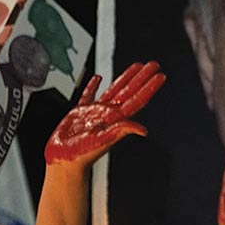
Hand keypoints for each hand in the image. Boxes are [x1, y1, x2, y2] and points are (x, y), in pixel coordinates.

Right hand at [44, 62, 165, 165]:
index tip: (160, 76)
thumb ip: (121, 131)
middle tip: (154, 64)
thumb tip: (143, 130)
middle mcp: (109, 113)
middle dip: (142, 77)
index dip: (149, 87)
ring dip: (125, 78)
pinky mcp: (79, 112)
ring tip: (136, 66)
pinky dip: (93, 85)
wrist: (64, 159)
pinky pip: (88, 95)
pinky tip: (98, 78)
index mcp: (116, 119)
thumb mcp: (103, 140)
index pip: (138, 99)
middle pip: (130, 91)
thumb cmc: (82, 153)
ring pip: (114, 90)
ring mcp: (95, 112)